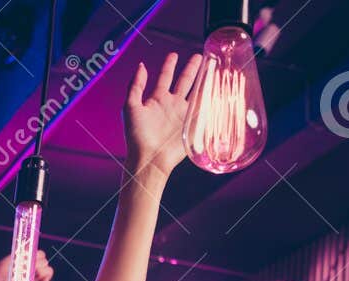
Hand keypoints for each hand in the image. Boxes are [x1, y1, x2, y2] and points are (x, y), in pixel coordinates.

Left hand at [124, 52, 201, 177]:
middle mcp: (172, 105)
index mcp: (157, 100)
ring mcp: (184, 114)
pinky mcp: (193, 124)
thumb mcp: (130, 107)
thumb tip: (141, 65)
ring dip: (204, 79)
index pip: (165, 77)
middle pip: (185, 81)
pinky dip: (211, 98)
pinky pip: (204, 108)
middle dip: (192, 68)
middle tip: (200, 56)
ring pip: (197, 91)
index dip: (169, 65)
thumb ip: (135, 86)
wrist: (150, 158)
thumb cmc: (137, 136)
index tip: (174, 54)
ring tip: (212, 66)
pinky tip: (218, 88)